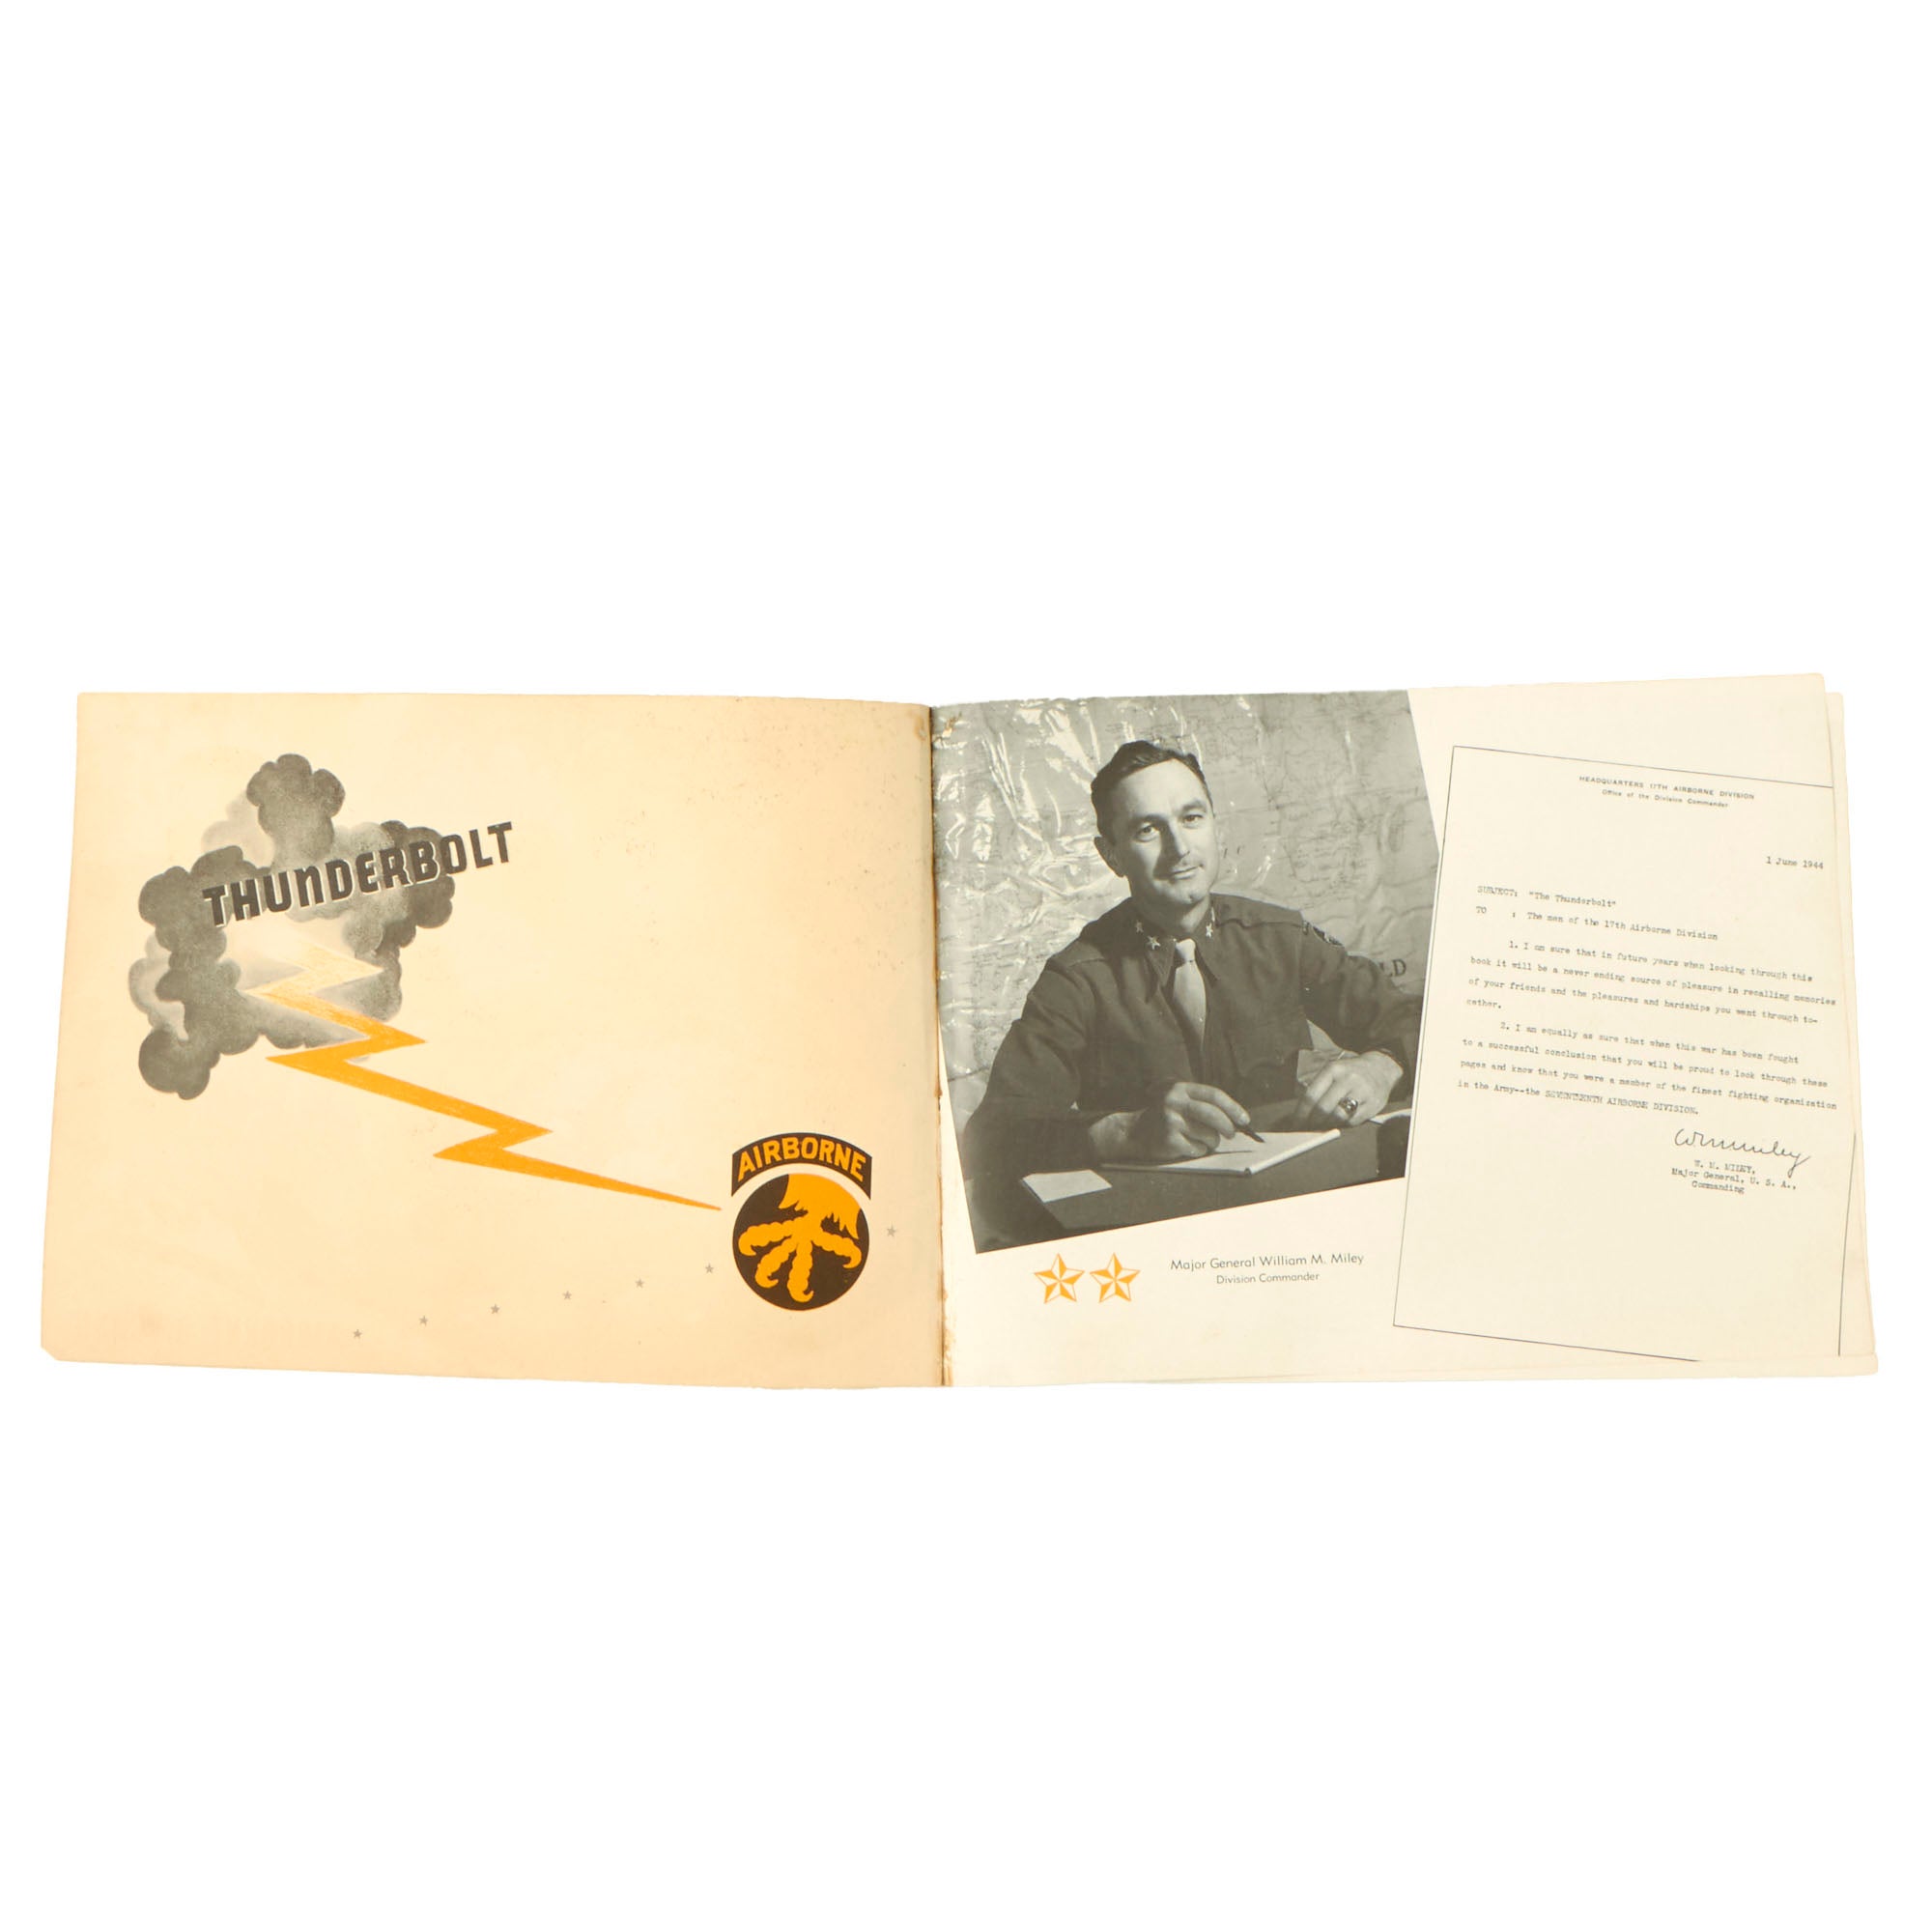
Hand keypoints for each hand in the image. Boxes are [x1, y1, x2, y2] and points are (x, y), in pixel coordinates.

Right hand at [1092, 1081, 1251, 1161]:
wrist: (1132, 1131)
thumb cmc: (1163, 1117)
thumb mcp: (1177, 1099)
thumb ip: (1200, 1102)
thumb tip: (1236, 1119)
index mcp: (1179, 1088)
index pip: (1214, 1095)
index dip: (1233, 1107)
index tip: (1244, 1119)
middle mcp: (1174, 1102)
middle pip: (1213, 1115)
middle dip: (1228, 1127)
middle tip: (1232, 1134)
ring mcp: (1171, 1121)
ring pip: (1208, 1134)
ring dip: (1211, 1141)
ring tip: (1201, 1140)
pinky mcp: (1169, 1140)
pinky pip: (1197, 1148)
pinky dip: (1198, 1150)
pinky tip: (1186, 1146)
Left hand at [1300, 1051, 1399, 1127]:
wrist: (1381, 1069)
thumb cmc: (1351, 1074)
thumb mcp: (1334, 1072)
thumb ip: (1319, 1089)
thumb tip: (1301, 1113)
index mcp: (1333, 1069)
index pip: (1311, 1094)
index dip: (1301, 1112)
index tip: (1296, 1122)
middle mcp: (1348, 1079)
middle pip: (1323, 1108)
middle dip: (1313, 1121)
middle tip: (1309, 1126)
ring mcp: (1362, 1091)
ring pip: (1337, 1116)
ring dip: (1327, 1124)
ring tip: (1323, 1124)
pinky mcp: (1373, 1104)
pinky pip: (1352, 1121)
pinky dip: (1343, 1124)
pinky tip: (1340, 1121)